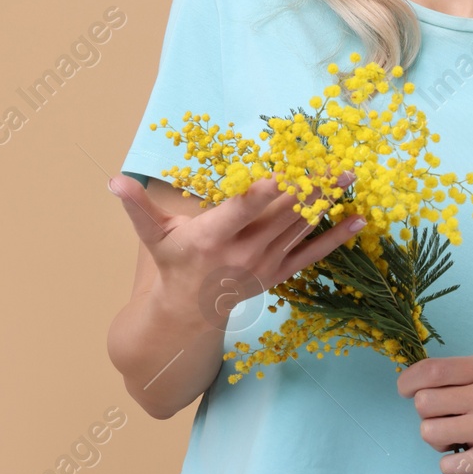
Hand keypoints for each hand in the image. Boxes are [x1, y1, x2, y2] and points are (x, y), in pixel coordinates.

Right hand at [110, 169, 364, 320]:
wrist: (188, 312)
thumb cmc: (171, 263)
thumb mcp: (152, 236)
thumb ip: (136, 207)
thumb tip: (113, 180)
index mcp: (211, 238)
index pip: (239, 211)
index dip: (260, 193)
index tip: (282, 173)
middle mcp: (241, 252)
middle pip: (279, 215)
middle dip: (309, 188)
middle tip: (336, 161)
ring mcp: (264, 265)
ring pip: (299, 229)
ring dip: (326, 202)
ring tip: (349, 176)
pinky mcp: (278, 274)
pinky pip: (312, 255)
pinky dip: (336, 238)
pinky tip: (358, 220)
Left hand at [396, 354, 472, 473]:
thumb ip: (458, 377)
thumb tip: (412, 382)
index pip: (431, 370)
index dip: (408, 382)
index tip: (407, 391)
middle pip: (423, 402)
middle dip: (428, 415)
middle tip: (447, 422)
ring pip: (429, 432)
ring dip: (438, 442)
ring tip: (459, 441)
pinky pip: (447, 465)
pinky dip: (452, 466)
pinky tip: (468, 459)